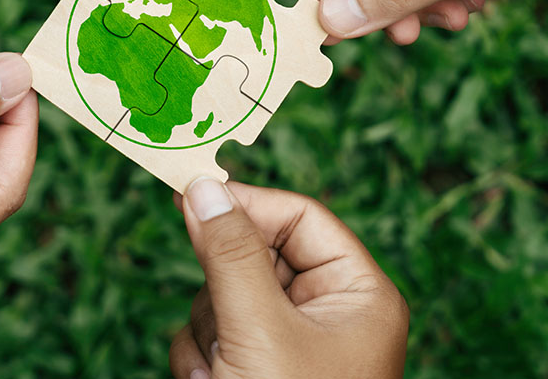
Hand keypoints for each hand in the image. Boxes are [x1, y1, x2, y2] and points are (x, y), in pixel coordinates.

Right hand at [170, 180, 407, 378]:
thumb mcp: (259, 328)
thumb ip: (229, 252)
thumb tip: (203, 187)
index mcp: (357, 293)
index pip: (300, 218)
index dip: (248, 204)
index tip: (190, 193)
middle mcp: (328, 314)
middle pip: (254, 255)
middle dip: (223, 292)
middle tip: (226, 326)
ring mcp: (289, 344)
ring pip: (222, 296)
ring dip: (209, 334)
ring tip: (225, 376)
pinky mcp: (255, 369)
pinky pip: (209, 334)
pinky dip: (200, 362)